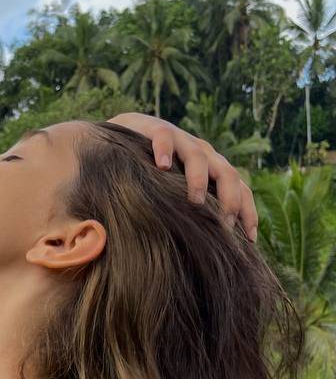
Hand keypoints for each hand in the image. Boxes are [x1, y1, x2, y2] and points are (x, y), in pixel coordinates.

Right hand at [107, 112, 258, 241]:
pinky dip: (164, 150)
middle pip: (227, 173)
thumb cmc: (153, 171)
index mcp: (212, 168)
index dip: (248, 211)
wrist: (128, 132)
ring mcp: (181, 140)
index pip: (240, 188)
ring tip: (194, 201)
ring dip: (199, 180)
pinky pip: (163, 138)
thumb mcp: (175, 191)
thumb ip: (188, 211)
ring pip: (198, 156)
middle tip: (224, 225)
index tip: (250, 238)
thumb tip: (198, 250)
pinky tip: (161, 166)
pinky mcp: (156, 129)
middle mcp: (203, 153)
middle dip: (230, 200)